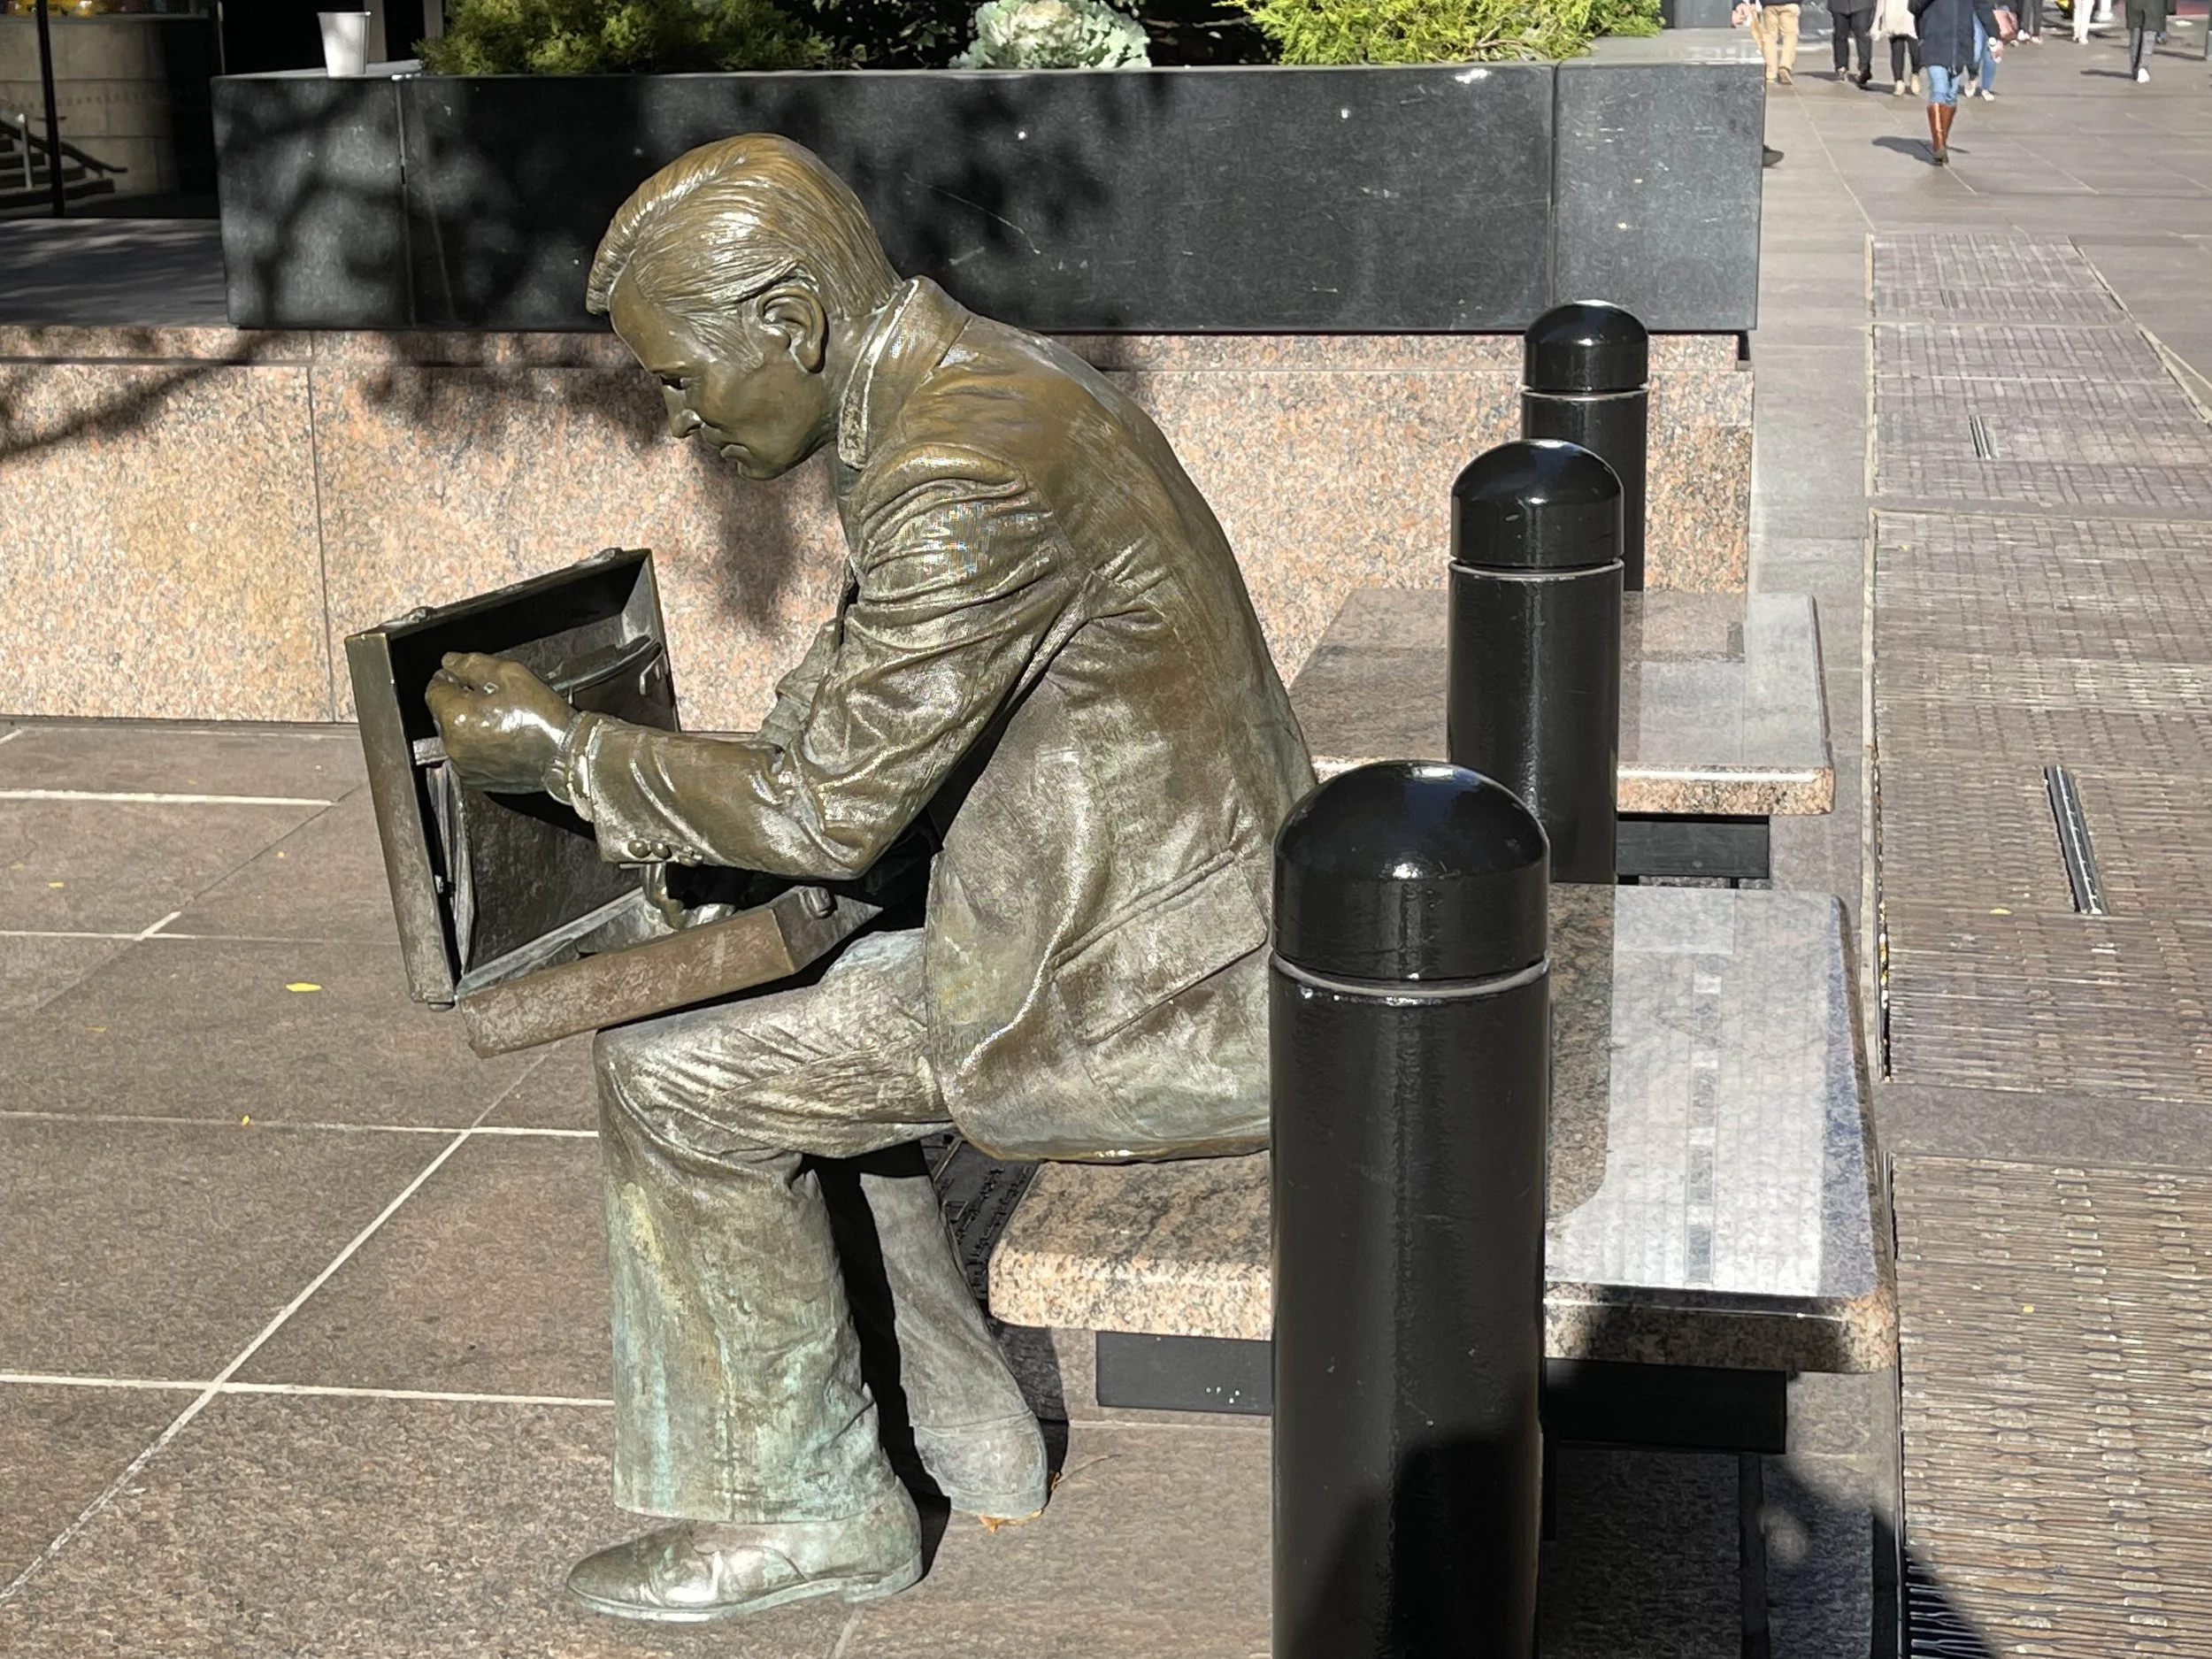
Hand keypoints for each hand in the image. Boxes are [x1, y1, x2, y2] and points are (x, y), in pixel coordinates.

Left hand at [425, 652, 574, 793]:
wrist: (565, 753)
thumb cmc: (542, 717)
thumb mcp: (509, 674)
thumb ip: (471, 664)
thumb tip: (450, 662)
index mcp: (456, 716)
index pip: (434, 689)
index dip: (452, 679)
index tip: (468, 679)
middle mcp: (454, 744)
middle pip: (442, 713)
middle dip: (461, 703)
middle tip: (494, 700)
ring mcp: (464, 765)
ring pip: (454, 735)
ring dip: (468, 725)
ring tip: (500, 721)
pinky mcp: (475, 779)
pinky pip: (465, 755)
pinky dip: (476, 746)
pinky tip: (500, 738)